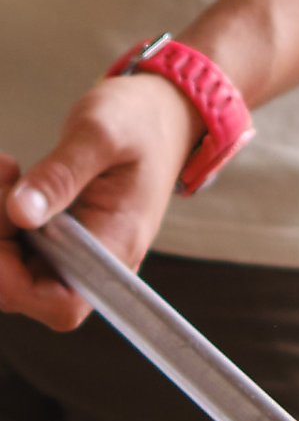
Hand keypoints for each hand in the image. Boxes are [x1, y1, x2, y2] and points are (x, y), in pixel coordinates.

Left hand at [0, 75, 201, 330]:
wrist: (161, 116)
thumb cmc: (139, 123)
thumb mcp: (99, 136)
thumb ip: (59, 176)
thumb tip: (20, 213)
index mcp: (115, 248)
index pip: (60, 304)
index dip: (14, 281)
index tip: (4, 222)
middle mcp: (95, 262)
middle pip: (24, 293)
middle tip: (3, 179)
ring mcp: (75, 252)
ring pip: (11, 271)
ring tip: (6, 171)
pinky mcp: (59, 238)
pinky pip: (13, 247)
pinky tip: (8, 175)